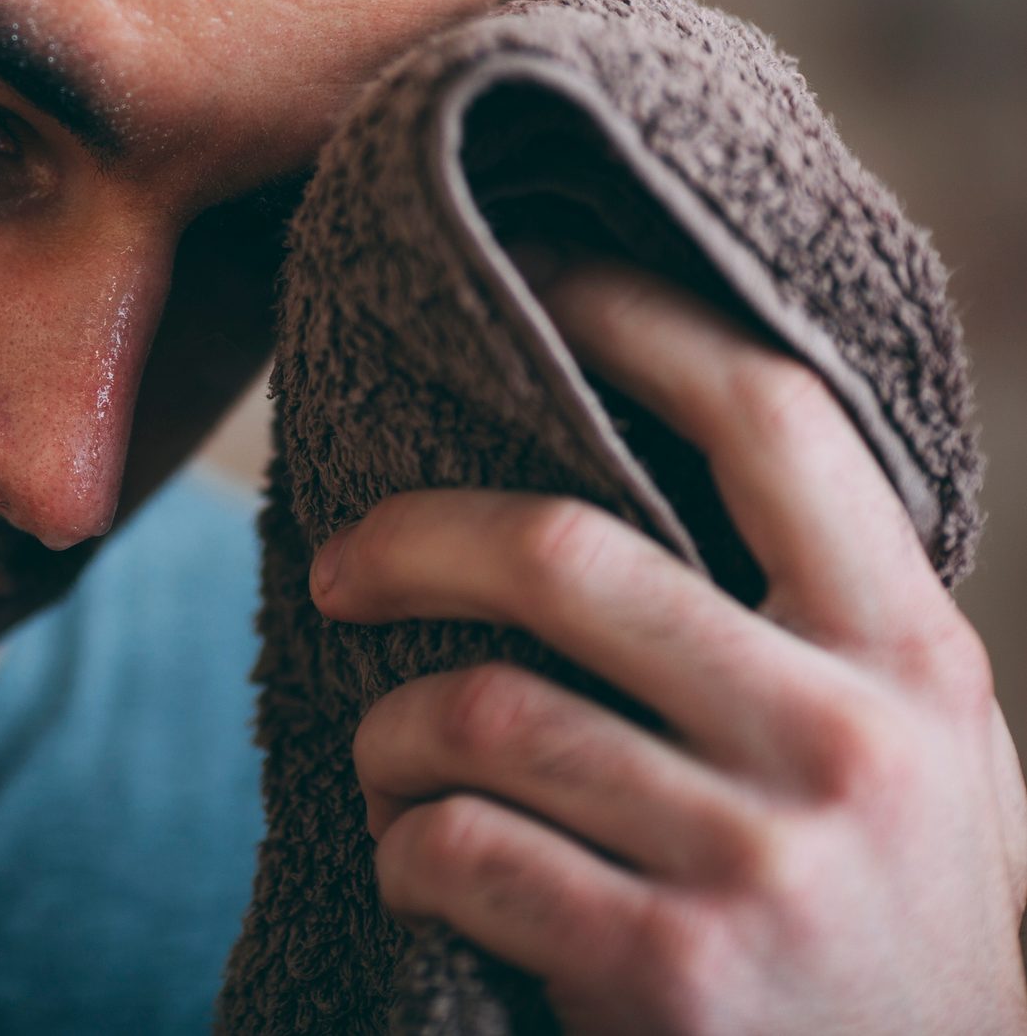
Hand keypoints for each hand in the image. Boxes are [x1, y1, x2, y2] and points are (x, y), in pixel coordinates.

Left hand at [307, 258, 1026, 1034]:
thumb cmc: (891, 924)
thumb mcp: (918, 754)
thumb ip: (816, 623)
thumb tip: (625, 446)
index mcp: (912, 654)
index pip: (769, 417)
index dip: (629, 321)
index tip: (520, 288)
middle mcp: (846, 740)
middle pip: (564, 552)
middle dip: (410, 541)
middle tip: (338, 566)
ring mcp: (758, 863)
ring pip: (478, 715)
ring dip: (390, 737)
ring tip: (391, 762)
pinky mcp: (665, 975)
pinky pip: (456, 851)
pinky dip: (405, 852)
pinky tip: (425, 872)